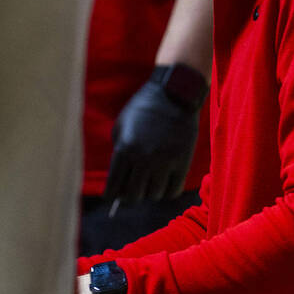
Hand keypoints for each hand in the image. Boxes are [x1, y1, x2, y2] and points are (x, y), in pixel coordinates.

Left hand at [104, 66, 201, 204]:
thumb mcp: (122, 126)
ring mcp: (165, 162)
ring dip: (148, 193)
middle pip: (134, 196)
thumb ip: (119, 152)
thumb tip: (120, 180)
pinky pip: (172, 191)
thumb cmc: (143, 108)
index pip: (114, 186)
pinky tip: (162, 185)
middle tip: (129, 193)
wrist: (173, 94)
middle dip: (129, 197)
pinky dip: (166, 192)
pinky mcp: (183, 163)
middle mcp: (144, 159)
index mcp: (125, 149)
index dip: (111, 196)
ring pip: (153, 196)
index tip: (111, 199)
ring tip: (147, 184)